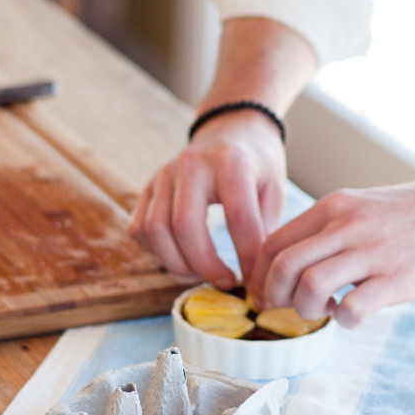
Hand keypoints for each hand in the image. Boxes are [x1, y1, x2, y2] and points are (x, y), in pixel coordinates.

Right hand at [129, 112, 286, 286]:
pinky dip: (158, 252)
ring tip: (204, 273)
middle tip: (227, 283)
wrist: (231, 128)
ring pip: (155, 230)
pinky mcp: (148, 186)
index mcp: (230, 161)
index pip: (238, 219)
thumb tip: (257, 276)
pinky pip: (140, 228)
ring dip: (179, 263)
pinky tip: (183, 257)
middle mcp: (191, 164)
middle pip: (185, 226)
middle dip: (206, 265)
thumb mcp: (274, 188)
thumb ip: (267, 229)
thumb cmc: (257, 163)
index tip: (257, 285)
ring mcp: (164, 174)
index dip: (248, 258)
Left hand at [250, 179, 414, 326]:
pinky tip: (355, 315)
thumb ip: (329, 228)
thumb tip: (293, 260)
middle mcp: (347, 225)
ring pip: (310, 286)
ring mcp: (373, 252)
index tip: (264, 293)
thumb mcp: (364, 205)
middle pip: (283, 266)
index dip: (260, 274)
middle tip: (286, 308)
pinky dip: (345, 320)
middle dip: (274, 295)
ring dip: (308, 309)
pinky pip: (353, 310)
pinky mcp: (399, 279)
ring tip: (327, 309)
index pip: (274, 242)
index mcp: (334, 206)